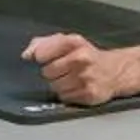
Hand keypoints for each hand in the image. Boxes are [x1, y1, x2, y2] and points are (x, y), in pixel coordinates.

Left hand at [24, 32, 139, 106]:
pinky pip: (64, 97)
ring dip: (58, 84)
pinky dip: (66, 94)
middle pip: (47, 72)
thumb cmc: (85, 55)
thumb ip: (42, 44)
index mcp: (74, 42)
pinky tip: (76, 87)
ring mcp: (86, 78)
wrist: (114, 71)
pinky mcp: (89, 94)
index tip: (44, 59)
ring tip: (70, 79)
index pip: (42, 53)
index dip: (41, 58)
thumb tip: (26, 56)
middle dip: (51, 72)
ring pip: (54, 87)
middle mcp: (81, 59)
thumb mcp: (66, 41)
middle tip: (63, 70)